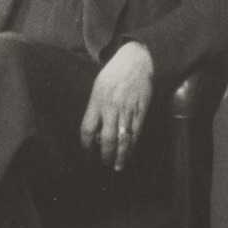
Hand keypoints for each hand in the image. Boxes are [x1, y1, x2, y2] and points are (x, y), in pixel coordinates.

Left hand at [79, 42, 154, 170]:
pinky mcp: (141, 110)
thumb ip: (95, 108)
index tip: (87, 151)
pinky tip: (130, 153)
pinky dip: (133, 145)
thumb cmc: (114, 74)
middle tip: (104, 163)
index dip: (86, 143)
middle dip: (105, 154)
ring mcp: (128, 110)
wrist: (136, 61)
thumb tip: (95, 132)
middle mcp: (112, 107)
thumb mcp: (98, 88)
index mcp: (97, 101)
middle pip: (107, 138)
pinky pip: (136, 132)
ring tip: (117, 166)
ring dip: (120, 155)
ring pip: (123, 138)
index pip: (88, 128)